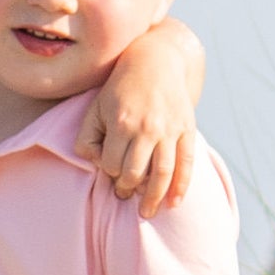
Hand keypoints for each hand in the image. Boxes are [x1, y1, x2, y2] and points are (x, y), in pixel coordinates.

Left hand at [75, 75, 195, 218]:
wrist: (156, 62)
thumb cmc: (120, 89)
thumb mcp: (96, 108)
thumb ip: (87, 138)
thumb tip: (95, 163)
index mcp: (123, 124)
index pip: (113, 165)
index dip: (109, 172)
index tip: (110, 171)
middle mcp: (148, 128)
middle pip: (136, 174)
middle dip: (127, 189)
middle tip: (124, 194)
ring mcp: (170, 130)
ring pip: (162, 174)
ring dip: (153, 198)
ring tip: (147, 212)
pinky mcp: (187, 129)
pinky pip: (186, 164)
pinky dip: (181, 186)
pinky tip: (173, 203)